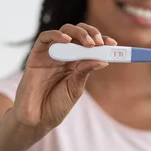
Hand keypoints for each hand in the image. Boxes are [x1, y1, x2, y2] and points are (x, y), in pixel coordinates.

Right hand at [13, 22, 116, 139]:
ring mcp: (50, 53)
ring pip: (65, 31)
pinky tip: (67, 40)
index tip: (113, 44)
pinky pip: (45, 38)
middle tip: (100, 43)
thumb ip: (85, 72)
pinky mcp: (36, 54)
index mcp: (76, 62)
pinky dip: (56, 35)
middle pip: (79, 33)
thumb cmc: (56, 105)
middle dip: (91, 34)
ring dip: (79, 33)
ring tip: (89, 43)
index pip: (90, 44)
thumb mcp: (75, 88)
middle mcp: (64, 55)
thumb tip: (103, 60)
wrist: (36, 118)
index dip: (102, 41)